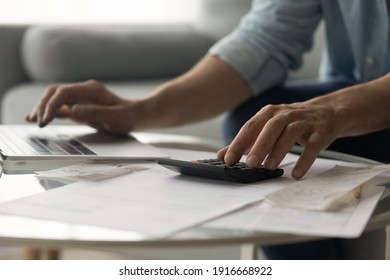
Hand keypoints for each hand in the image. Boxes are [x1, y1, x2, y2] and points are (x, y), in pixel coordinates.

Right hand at [26, 80, 135, 133]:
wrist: (135, 115)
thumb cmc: (127, 116)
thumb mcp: (114, 117)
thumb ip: (94, 113)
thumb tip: (72, 110)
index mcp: (91, 90)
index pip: (64, 93)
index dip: (52, 105)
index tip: (46, 120)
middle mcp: (83, 90)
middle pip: (55, 92)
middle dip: (43, 106)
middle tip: (38, 122)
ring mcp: (81, 97)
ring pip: (55, 98)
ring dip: (42, 108)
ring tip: (31, 120)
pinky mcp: (80, 105)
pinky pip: (61, 106)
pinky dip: (49, 112)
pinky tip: (39, 118)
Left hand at [217, 100, 339, 178]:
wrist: (328, 111)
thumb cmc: (290, 123)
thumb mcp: (267, 127)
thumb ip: (246, 141)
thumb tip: (222, 156)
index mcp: (269, 113)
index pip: (250, 127)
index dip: (239, 143)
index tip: (227, 160)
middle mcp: (285, 114)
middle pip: (271, 127)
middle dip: (259, 146)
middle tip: (250, 164)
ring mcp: (304, 122)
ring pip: (290, 134)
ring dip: (279, 150)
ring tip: (269, 167)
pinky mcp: (320, 132)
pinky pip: (312, 146)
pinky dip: (304, 160)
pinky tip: (296, 174)